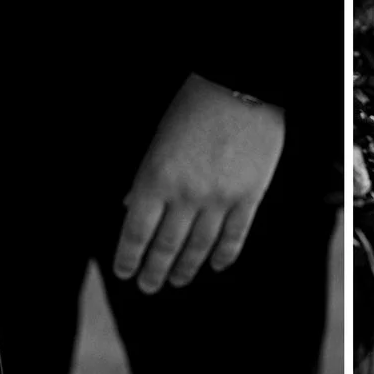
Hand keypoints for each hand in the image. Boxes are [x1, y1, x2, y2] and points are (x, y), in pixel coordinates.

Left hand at [112, 73, 285, 292]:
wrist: (241, 87)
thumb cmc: (193, 107)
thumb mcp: (158, 140)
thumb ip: (145, 178)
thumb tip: (129, 206)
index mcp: (155, 180)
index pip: (136, 233)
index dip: (129, 258)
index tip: (125, 272)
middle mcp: (186, 196)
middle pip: (165, 247)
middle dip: (153, 272)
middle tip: (148, 287)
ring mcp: (219, 200)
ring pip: (198, 248)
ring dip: (185, 269)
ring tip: (177, 281)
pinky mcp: (248, 198)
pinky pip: (234, 237)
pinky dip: (223, 256)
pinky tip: (214, 265)